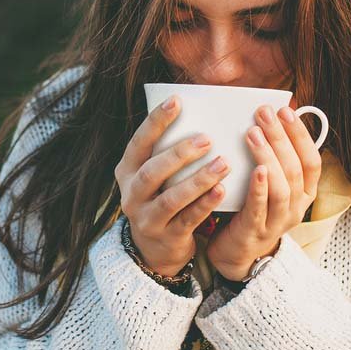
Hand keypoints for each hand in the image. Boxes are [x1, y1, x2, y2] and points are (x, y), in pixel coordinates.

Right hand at [115, 95, 232, 275]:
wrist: (154, 248)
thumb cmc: (160, 197)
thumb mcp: (153, 176)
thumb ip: (165, 151)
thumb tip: (197, 111)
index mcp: (127, 172)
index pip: (139, 143)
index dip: (156, 122)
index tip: (177, 101)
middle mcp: (131, 195)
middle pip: (152, 172)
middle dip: (179, 154)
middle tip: (207, 138)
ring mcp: (147, 218)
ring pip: (171, 198)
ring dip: (198, 180)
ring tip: (223, 163)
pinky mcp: (166, 237)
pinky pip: (187, 219)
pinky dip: (205, 204)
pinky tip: (222, 190)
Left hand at [206, 100, 322, 280]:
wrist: (236, 252)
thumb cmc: (251, 208)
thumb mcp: (269, 183)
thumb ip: (273, 158)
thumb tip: (268, 118)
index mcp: (304, 193)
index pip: (312, 161)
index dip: (301, 135)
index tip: (286, 110)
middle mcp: (297, 207)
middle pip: (295, 169)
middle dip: (281, 137)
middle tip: (264, 113)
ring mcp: (278, 222)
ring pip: (282, 187)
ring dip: (269, 156)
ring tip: (253, 133)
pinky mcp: (256, 231)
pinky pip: (261, 207)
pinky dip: (260, 187)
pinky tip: (256, 169)